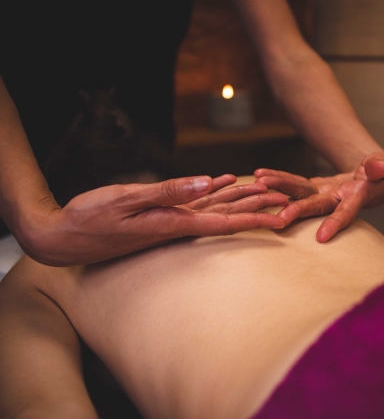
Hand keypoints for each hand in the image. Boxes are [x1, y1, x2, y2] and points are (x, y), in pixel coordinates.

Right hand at [18, 174, 287, 265]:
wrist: (62, 237)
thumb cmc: (89, 219)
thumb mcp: (125, 200)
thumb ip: (166, 192)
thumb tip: (205, 183)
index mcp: (174, 224)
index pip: (224, 221)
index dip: (254, 219)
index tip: (282, 220)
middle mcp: (176, 224)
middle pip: (226, 214)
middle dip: (257, 207)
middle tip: (287, 199)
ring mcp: (166, 221)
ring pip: (212, 206)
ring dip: (240, 199)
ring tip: (266, 190)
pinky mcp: (155, 215)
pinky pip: (191, 202)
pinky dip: (209, 190)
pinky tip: (222, 181)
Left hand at [254, 152, 383, 241]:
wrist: (374, 177)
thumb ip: (381, 167)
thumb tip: (373, 168)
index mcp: (357, 199)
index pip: (347, 212)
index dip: (335, 223)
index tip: (322, 237)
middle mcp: (335, 200)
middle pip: (315, 207)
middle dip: (296, 211)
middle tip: (278, 219)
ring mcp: (322, 195)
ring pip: (299, 193)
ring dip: (279, 188)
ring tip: (260, 183)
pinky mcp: (313, 187)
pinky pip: (294, 183)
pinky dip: (278, 178)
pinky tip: (260, 175)